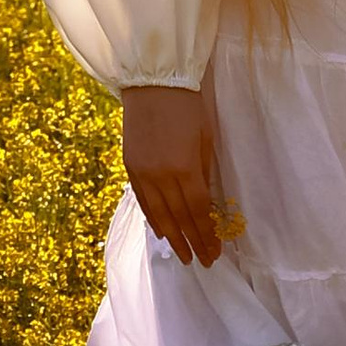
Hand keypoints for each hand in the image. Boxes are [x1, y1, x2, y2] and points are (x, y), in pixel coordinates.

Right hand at [122, 82, 224, 265]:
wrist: (153, 83)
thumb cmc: (188, 107)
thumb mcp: (205, 138)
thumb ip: (204, 171)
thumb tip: (206, 202)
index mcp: (185, 168)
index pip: (198, 211)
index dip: (206, 234)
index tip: (215, 250)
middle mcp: (161, 176)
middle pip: (179, 218)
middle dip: (192, 242)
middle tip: (202, 261)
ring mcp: (143, 173)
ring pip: (158, 215)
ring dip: (172, 237)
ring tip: (182, 255)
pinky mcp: (130, 167)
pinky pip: (142, 201)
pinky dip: (153, 219)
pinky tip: (161, 232)